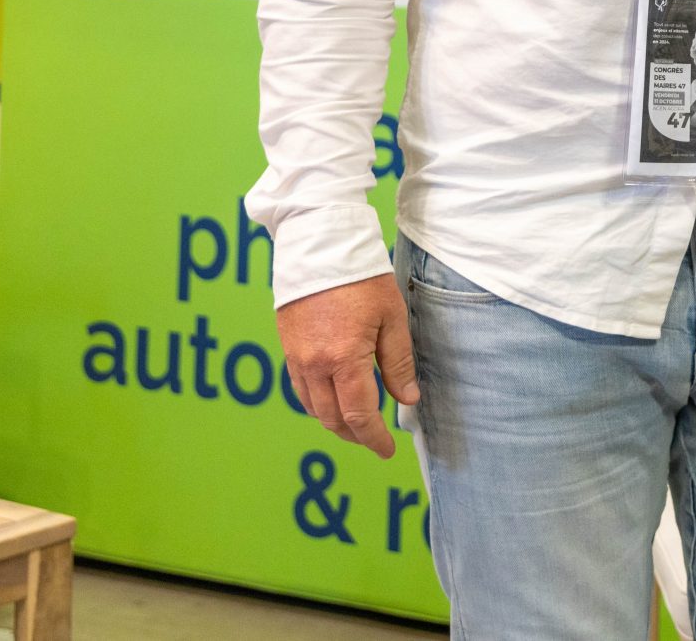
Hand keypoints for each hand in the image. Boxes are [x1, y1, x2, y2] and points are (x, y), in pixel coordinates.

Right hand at [275, 274, 420, 458]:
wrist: (318, 246)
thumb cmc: (361, 277)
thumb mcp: (391, 317)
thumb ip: (398, 362)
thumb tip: (407, 400)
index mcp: (343, 360)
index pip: (360, 416)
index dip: (374, 438)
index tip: (387, 449)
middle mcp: (314, 366)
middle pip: (332, 419)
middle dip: (356, 436)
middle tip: (375, 440)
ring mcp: (296, 359)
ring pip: (313, 409)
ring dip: (335, 422)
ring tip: (358, 424)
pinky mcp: (287, 349)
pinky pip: (300, 390)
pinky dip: (318, 403)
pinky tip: (335, 399)